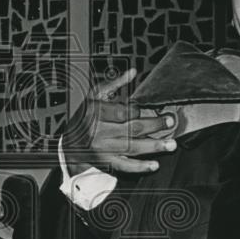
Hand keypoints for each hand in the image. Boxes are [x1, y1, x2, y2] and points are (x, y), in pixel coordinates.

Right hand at [62, 67, 177, 174]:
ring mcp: (102, 149)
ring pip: (132, 147)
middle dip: (154, 125)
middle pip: (131, 129)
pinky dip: (140, 167)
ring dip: (154, 146)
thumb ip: (114, 84)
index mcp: (96, 112)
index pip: (121, 112)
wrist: (69, 141)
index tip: (146, 108)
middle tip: (169, 122)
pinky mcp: (105, 162)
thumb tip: (133, 72)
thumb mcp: (94, 95)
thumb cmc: (84, 116)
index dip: (137, 110)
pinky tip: (154, 164)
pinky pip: (124, 166)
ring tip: (170, 144)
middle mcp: (99, 132)